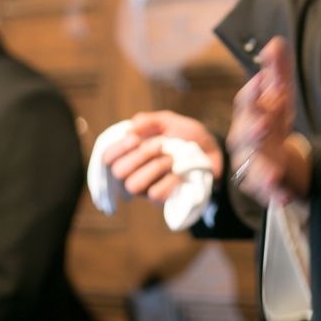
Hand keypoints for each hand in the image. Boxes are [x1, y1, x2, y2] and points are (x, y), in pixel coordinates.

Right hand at [103, 110, 222, 205]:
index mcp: (130, 152)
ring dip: (153, 168)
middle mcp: (133, 171)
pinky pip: (155, 195)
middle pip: (119, 172)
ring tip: (171, 158)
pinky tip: (178, 173)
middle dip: (139, 156)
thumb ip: (148, 121)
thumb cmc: (186, 135)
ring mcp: (146, 187)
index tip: (135, 139)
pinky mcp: (161, 199)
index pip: (108, 157)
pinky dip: (167, 182)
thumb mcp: (168, 121)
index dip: (117, 149)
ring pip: (133, 185)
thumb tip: (128, 129)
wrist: (212, 149)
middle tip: (160, 145)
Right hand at [226, 37, 308, 205]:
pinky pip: (267, 192)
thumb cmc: (272, 120)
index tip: (261, 80)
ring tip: (274, 172)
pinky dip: (275, 194)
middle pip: (244, 135)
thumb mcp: (280, 94)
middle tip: (264, 125)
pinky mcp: (261, 186)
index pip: (246, 102)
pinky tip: (284, 196)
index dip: (252, 92)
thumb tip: (276, 42)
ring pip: (252, 167)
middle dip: (253, 130)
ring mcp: (251, 163)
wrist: (276, 158)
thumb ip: (278, 69)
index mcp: (248, 114)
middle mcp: (244, 139)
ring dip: (263, 170)